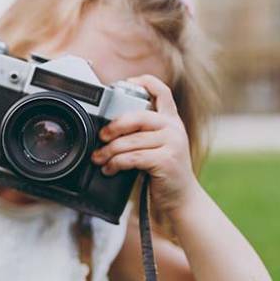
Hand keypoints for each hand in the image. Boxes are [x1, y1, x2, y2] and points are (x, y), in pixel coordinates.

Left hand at [90, 75, 199, 216]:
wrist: (180, 198)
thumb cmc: (161, 171)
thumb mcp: (155, 145)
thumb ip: (140, 132)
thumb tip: (106, 128)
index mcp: (170, 120)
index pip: (161, 91)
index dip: (143, 82)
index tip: (124, 83)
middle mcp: (173, 128)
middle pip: (137, 116)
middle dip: (114, 126)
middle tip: (101, 137)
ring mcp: (173, 143)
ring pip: (131, 141)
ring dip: (109, 151)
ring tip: (99, 159)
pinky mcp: (167, 160)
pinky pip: (133, 157)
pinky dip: (116, 164)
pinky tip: (110, 169)